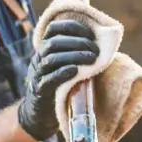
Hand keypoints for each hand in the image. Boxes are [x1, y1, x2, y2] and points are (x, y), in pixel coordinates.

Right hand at [16, 18, 98, 140]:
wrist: (41, 114)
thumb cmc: (60, 87)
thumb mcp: (67, 66)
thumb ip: (78, 54)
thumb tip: (104, 44)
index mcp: (46, 49)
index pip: (53, 28)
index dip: (72, 27)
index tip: (91, 34)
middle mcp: (39, 58)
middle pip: (53, 42)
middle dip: (77, 43)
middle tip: (96, 50)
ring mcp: (37, 74)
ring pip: (51, 59)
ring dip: (73, 56)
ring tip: (92, 59)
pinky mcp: (39, 91)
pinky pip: (48, 79)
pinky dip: (62, 73)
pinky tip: (76, 71)